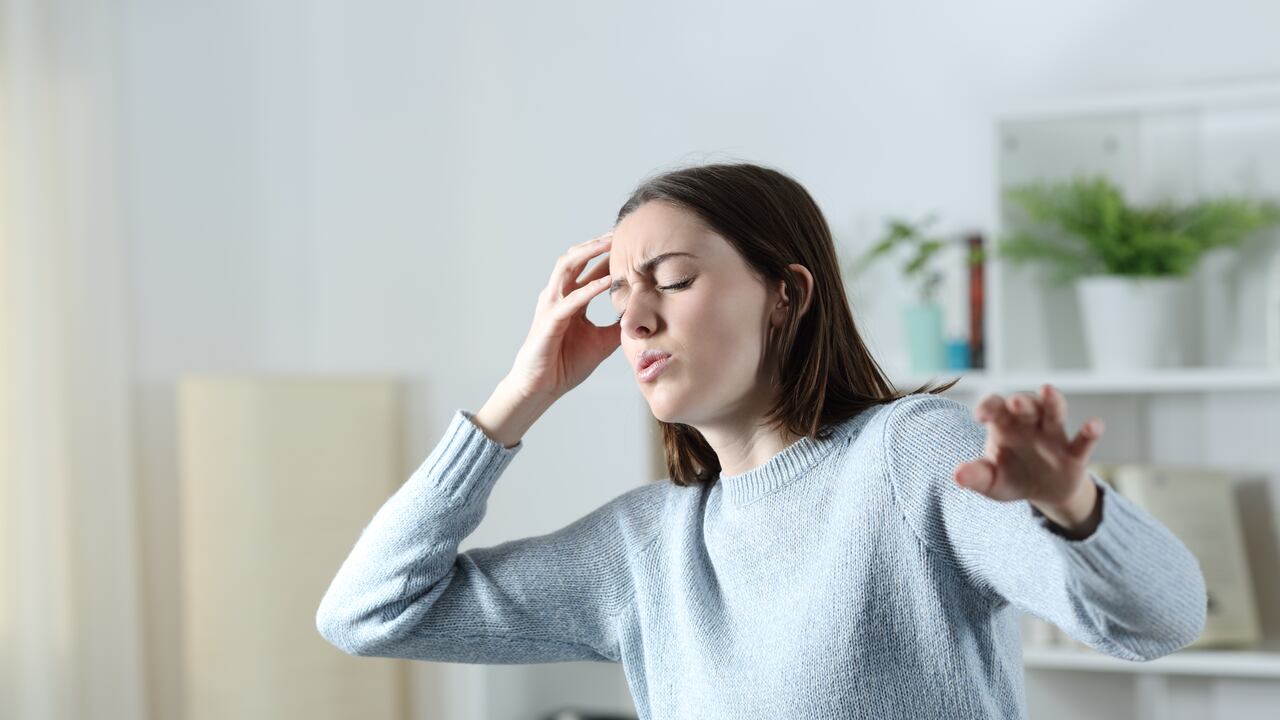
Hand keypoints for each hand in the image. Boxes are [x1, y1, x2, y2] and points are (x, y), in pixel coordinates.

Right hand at [504, 231, 620, 402]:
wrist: (542, 388)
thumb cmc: (565, 364)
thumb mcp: (602, 342)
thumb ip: (618, 326)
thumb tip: (644, 318)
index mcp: (571, 299)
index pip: (589, 269)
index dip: (608, 255)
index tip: (631, 243)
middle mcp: (558, 296)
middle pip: (575, 258)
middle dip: (596, 243)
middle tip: (620, 232)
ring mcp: (551, 306)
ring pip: (566, 268)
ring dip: (588, 254)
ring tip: (610, 243)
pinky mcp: (549, 322)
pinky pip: (570, 300)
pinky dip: (589, 289)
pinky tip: (607, 281)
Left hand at [956, 384, 1105, 534]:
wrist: (1044, 494)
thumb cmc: (1012, 478)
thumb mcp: (991, 481)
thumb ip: (976, 476)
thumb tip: (956, 476)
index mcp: (1004, 426)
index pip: (994, 407)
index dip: (988, 407)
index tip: (980, 416)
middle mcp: (1029, 425)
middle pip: (1026, 405)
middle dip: (1021, 402)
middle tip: (1015, 403)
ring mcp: (1053, 436)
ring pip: (1054, 412)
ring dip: (1052, 402)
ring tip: (1048, 390)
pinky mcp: (1074, 454)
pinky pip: (1083, 441)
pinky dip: (1089, 432)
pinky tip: (1095, 425)